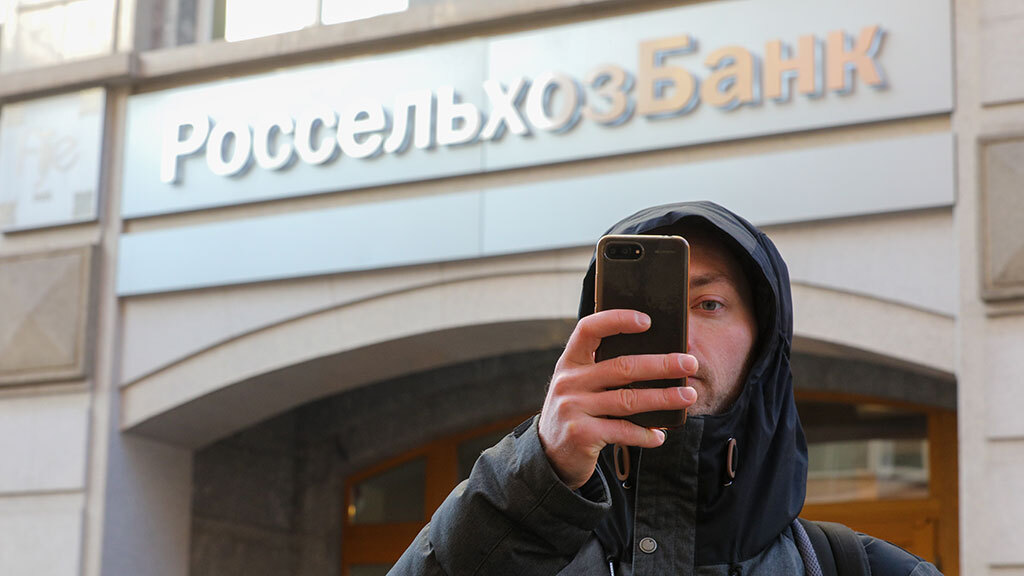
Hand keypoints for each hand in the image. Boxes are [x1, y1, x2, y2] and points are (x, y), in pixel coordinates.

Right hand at [538, 309, 698, 489]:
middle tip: (689, 363)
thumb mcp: (580, 386)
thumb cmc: (576, 413)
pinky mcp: (581, 434)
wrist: (548, 455)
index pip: (590, 329)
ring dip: (663, 398)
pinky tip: (660, 435)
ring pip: (628, 399)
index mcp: (570, 362)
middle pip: (622, 366)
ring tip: (688, 396)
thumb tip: (657, 362)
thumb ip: (603, 371)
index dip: (617, 320)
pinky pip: (622, 431)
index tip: (647, 320)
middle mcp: (569, 381)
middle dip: (661, 364)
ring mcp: (573, 408)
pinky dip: (645, 434)